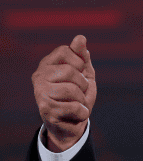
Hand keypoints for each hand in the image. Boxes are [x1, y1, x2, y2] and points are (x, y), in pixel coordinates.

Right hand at [32, 35, 96, 151]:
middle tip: (79, 92)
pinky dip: (82, 112)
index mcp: (47, 64)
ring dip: (82, 99)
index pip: (65, 50)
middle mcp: (39, 76)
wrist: (73, 122)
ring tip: (77, 103)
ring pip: (72, 90)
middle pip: (70, 71)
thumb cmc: (78, 95)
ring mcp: (40, 93)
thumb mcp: (84, 73)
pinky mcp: (46, 110)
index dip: (79, 62)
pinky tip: (76, 114)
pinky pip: (74, 107)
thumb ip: (81, 56)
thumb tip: (80, 38)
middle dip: (83, 84)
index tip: (79, 72)